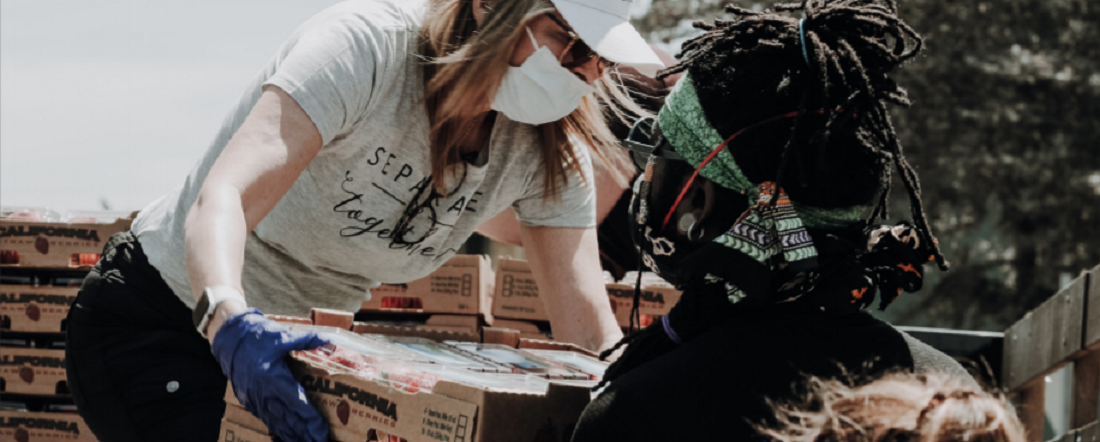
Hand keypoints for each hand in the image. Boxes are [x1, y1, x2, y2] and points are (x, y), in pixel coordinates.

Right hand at [212, 309, 329, 441]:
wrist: (229, 340)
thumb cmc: (256, 337)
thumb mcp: (282, 336)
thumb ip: (306, 341)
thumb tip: (327, 341)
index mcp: (273, 377)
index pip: (296, 403)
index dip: (310, 419)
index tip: (322, 430)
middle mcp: (263, 393)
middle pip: (289, 419)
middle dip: (305, 433)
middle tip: (320, 441)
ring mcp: (255, 400)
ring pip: (277, 423)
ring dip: (293, 435)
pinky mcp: (250, 402)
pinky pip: (267, 420)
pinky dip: (279, 430)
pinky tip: (289, 436)